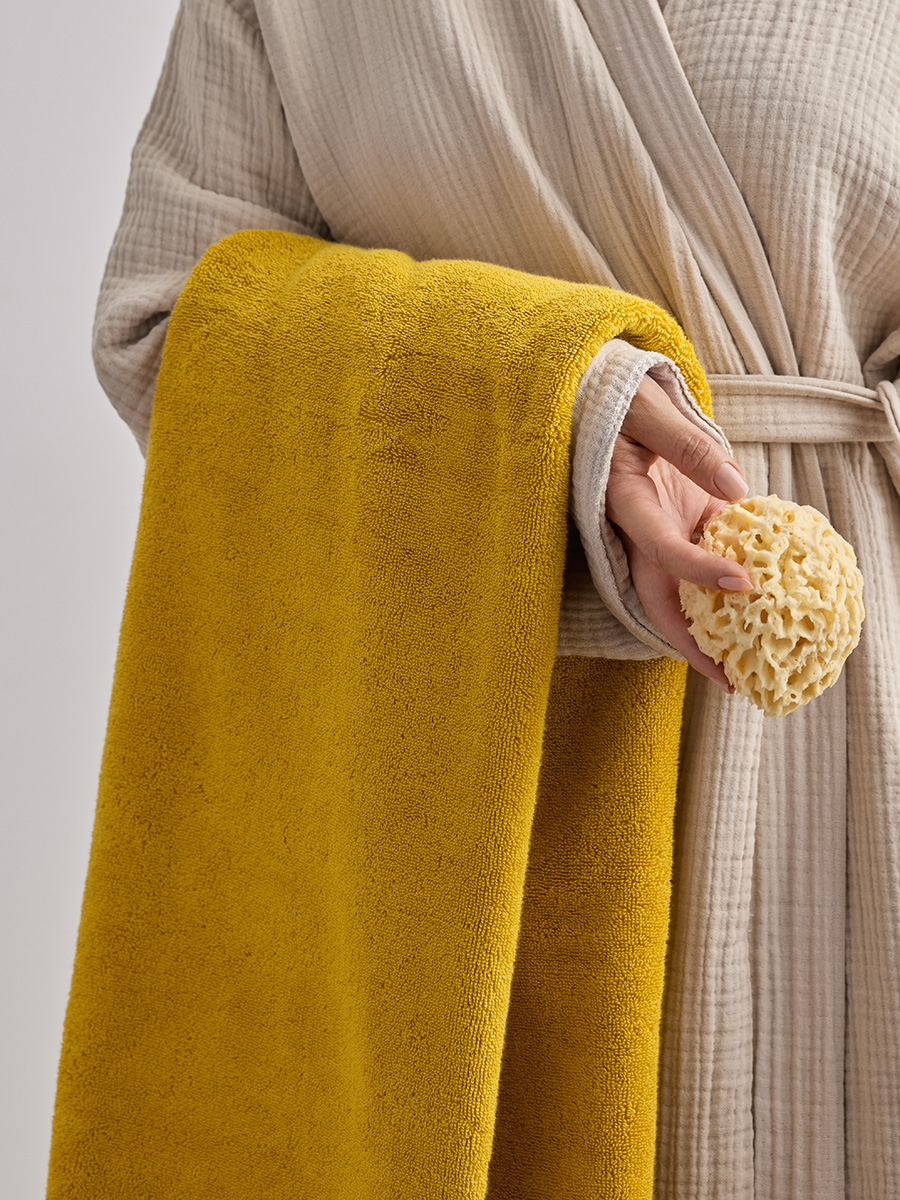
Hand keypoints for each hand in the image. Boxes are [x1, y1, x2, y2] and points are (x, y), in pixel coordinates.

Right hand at [606, 373, 751, 690]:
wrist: (610, 400)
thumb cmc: (621, 400)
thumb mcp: (649, 408)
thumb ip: (688, 444)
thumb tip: (736, 490)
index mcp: (625, 502)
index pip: (661, 549)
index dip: (698, 574)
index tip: (743, 587)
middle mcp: (637, 529)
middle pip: (660, 598)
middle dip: (691, 644)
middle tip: (731, 680)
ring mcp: (656, 531)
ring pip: (677, 593)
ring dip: (707, 631)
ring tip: (745, 666)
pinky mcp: (676, 523)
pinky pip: (701, 562)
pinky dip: (724, 590)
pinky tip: (758, 612)